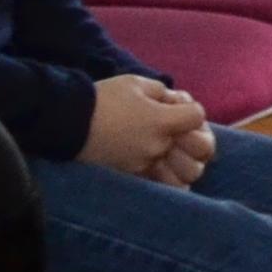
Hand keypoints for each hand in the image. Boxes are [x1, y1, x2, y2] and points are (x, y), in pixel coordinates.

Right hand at [82, 75, 210, 183]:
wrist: (67, 124)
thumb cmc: (102, 99)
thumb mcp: (136, 84)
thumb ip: (164, 93)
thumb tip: (178, 102)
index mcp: (161, 121)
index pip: (198, 117)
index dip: (191, 109)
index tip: (176, 107)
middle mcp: (157, 146)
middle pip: (204, 150)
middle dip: (198, 139)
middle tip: (182, 134)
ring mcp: (145, 165)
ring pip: (188, 175)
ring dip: (186, 162)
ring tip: (174, 153)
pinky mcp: (132, 178)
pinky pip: (165, 187)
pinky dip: (170, 180)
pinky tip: (164, 168)